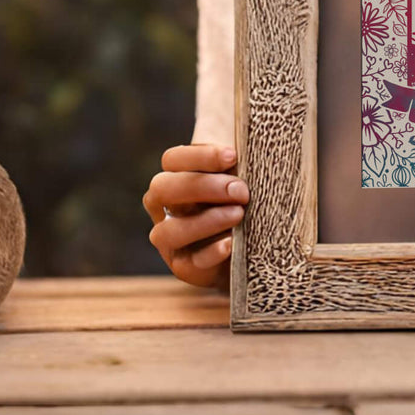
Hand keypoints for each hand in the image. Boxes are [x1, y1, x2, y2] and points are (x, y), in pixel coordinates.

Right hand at [143, 144, 247, 288]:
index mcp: (173, 177)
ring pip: (170, 230)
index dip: (201, 155)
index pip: (172, 159)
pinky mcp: (184, 267)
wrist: (246, 244)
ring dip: (206, 221)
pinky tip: (232, 243)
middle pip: (163, 188)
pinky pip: (191, 262)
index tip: (233, 156)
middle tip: (240, 190)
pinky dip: (212, 252)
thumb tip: (252, 147)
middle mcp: (162, 207)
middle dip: (203, 186)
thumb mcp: (235, 176)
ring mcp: (169, 240)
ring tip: (239, 213)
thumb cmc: (239, 198)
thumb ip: (235, 164)